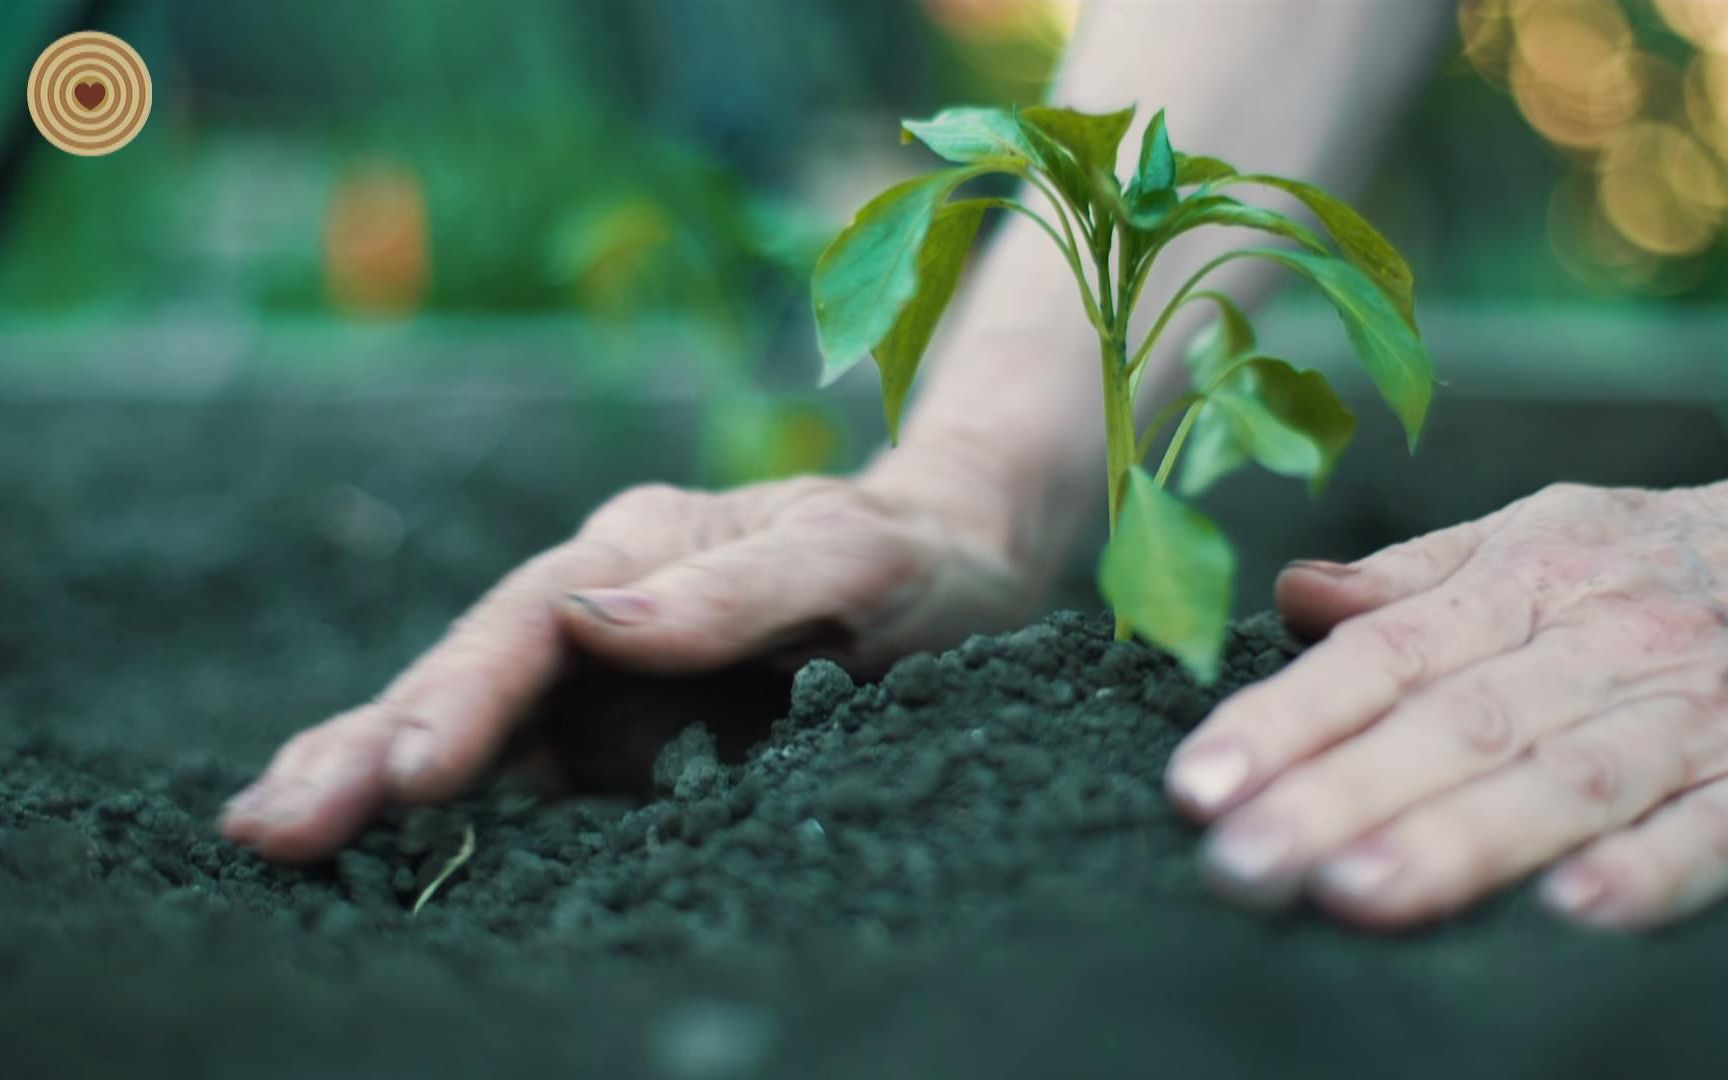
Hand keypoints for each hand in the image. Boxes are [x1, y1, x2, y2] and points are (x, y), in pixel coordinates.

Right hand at [222, 447, 1037, 861]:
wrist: (952, 567)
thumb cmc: (906, 554)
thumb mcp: (846, 557)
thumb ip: (732, 587)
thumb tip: (595, 620)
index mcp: (635, 551)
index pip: (528, 621)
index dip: (462, 692)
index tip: (410, 770)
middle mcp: (595, 614)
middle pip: (462, 676)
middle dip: (366, 748)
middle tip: (268, 828)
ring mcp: (599, 684)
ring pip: (467, 733)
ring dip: (369, 783)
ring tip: (271, 842)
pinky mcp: (620, 744)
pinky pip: (524, 785)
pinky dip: (442, 823)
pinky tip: (374, 865)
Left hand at [1166, 482, 1727, 930]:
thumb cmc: (1644, 560)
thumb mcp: (1535, 536)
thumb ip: (1414, 575)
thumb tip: (1293, 592)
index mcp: (1521, 584)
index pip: (1380, 658)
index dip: (1284, 718)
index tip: (1197, 783)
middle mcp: (1593, 647)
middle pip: (1451, 726)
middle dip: (1338, 796)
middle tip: (1239, 866)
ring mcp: (1684, 714)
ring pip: (1562, 779)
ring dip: (1461, 838)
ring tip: (1356, 893)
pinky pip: (1711, 825)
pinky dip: (1651, 865)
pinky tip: (1574, 912)